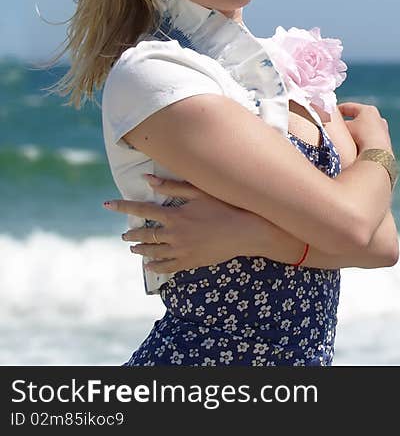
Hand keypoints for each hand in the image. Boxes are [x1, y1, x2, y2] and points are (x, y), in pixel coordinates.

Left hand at [105, 175, 268, 274]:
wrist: (246, 232)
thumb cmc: (225, 207)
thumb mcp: (200, 192)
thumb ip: (172, 186)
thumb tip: (147, 179)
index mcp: (174, 215)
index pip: (141, 209)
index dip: (123, 206)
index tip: (107, 205)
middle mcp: (174, 234)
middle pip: (145, 234)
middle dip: (132, 232)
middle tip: (124, 234)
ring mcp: (181, 250)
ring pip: (153, 252)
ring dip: (140, 249)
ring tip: (133, 247)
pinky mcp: (190, 261)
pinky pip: (167, 266)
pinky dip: (155, 267)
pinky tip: (149, 266)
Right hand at [336, 101, 392, 154]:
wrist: (376, 154)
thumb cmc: (360, 136)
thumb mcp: (345, 128)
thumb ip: (339, 125)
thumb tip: (333, 124)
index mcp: (368, 110)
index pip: (349, 107)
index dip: (338, 110)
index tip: (331, 114)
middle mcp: (378, 117)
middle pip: (359, 117)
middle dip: (349, 121)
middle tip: (338, 127)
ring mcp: (383, 129)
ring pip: (366, 129)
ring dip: (357, 132)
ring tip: (347, 139)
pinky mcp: (386, 141)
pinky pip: (371, 138)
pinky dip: (364, 140)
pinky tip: (357, 147)